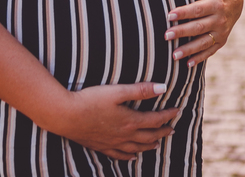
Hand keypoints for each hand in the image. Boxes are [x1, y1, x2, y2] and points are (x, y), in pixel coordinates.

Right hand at [50, 82, 178, 160]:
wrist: (66, 116)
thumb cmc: (90, 100)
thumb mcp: (117, 91)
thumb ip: (140, 90)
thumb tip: (162, 87)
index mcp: (130, 121)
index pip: (156, 120)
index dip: (168, 115)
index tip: (178, 110)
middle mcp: (124, 135)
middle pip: (149, 136)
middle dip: (162, 132)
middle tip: (172, 129)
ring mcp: (112, 143)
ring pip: (136, 148)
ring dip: (149, 145)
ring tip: (157, 144)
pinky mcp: (100, 146)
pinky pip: (119, 155)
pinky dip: (129, 156)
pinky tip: (132, 157)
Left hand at [165, 0, 243, 65]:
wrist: (236, 0)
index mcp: (217, 4)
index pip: (197, 10)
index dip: (183, 13)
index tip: (169, 15)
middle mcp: (220, 20)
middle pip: (198, 27)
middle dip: (182, 32)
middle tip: (166, 35)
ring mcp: (222, 32)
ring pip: (203, 43)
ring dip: (189, 50)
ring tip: (173, 55)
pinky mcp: (221, 41)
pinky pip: (210, 51)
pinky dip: (199, 58)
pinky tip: (187, 64)